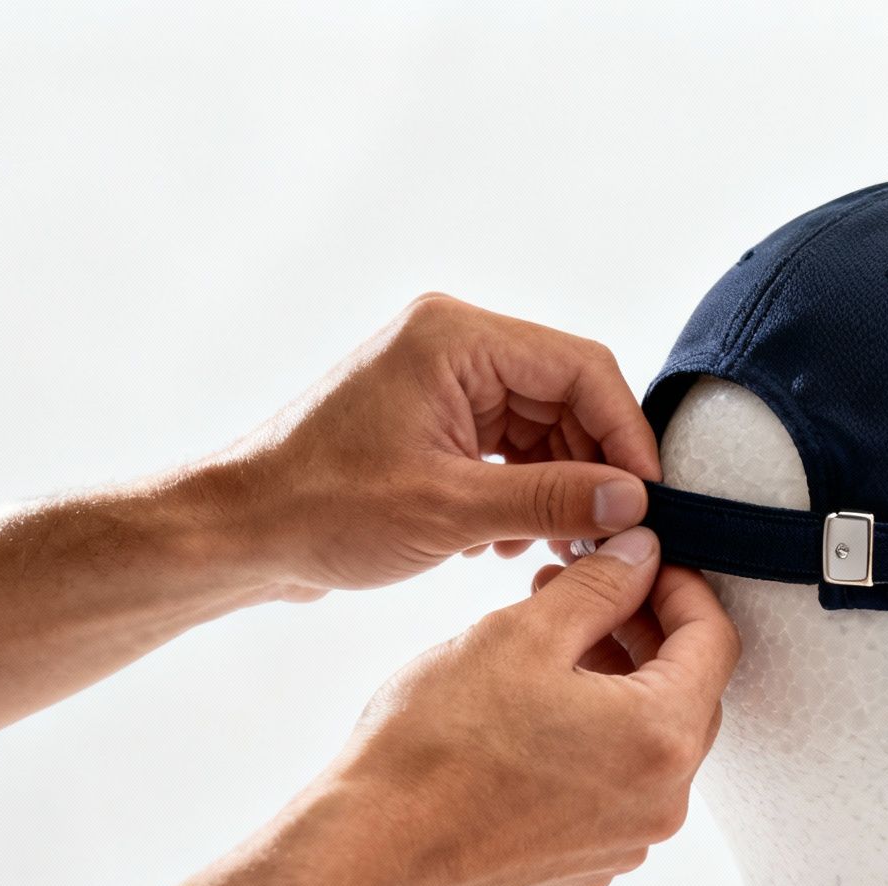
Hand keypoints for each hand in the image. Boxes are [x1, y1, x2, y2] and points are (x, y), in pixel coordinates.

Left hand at [205, 293, 657, 596]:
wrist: (238, 534)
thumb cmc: (320, 509)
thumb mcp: (451, 510)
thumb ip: (553, 500)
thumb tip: (635, 504)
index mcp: (456, 338)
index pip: (582, 369)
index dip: (626, 434)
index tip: (648, 498)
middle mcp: (454, 345)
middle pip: (569, 397)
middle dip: (593, 468)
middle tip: (609, 533)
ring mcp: (444, 381)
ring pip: (544, 427)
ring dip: (559, 488)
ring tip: (554, 546)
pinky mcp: (435, 418)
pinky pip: (511, 446)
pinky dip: (524, 492)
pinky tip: (510, 542)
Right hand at [286, 527, 738, 885]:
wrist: (369, 856)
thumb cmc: (435, 748)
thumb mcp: (523, 633)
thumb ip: (599, 586)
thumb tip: (641, 555)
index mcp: (661, 736)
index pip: (714, 640)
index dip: (681, 587)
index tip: (643, 562)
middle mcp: (663, 798)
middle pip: (688, 692)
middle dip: (644, 631)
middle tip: (587, 590)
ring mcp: (628, 838)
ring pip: (648, 739)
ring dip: (615, 682)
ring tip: (548, 642)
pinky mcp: (589, 861)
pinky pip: (616, 785)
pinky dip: (595, 739)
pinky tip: (536, 710)